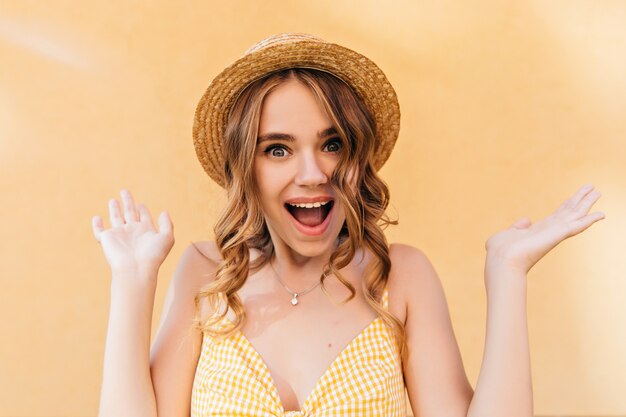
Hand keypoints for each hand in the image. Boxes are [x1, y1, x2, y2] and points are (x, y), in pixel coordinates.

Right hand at [92, 189, 174, 280]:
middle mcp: (132, 231)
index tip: (141, 205)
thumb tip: (164, 211)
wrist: (136, 269)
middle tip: (125, 191)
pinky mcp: (107, 239)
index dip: (143, 209)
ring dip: (114, 209)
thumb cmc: (153, 255)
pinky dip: (96, 225)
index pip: (143, 216)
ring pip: (115, 218)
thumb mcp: (167, 238)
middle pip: (129, 212)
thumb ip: (167, 224)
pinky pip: (99, 231)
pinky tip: (96, 217)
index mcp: (146, 230)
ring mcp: (119, 234)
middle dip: (128, 201)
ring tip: (113, 200)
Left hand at [485, 184, 604, 275]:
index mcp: (539, 231)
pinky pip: (576, 226)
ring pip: (575, 215)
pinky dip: (589, 220)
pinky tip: (601, 214)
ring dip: (587, 203)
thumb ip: (517, 227)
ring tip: (598, 191)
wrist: (502, 261)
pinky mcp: (556, 235)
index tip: (575, 197)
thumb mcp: (507, 234)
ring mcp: (554, 233)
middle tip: (594, 188)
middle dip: (581, 200)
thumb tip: (526, 220)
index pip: (557, 215)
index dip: (567, 205)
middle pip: (569, 212)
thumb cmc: (500, 252)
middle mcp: (549, 232)